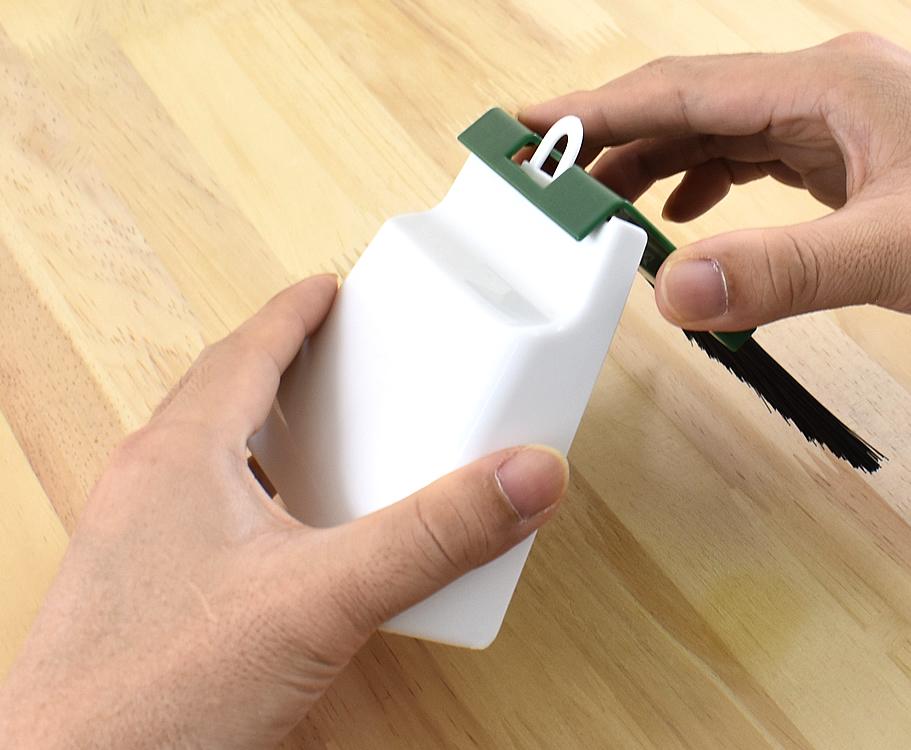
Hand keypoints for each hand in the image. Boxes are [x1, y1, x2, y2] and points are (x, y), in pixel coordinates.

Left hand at [0, 276, 568, 749]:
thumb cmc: (156, 698)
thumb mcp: (324, 600)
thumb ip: (432, 536)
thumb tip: (520, 477)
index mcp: (180, 457)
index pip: (244, 352)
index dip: (295, 313)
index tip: (330, 289)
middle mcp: (145, 488)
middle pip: (220, 397)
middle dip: (283, 369)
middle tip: (341, 364)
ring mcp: (132, 544)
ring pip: (206, 460)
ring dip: (266, 439)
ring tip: (324, 450)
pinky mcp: (139, 595)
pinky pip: (200, 518)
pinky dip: (252, 505)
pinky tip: (288, 549)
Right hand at [521, 34, 910, 388]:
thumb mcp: (899, 254)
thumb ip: (782, 272)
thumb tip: (672, 292)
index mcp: (831, 83)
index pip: (684, 89)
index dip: (597, 110)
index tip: (528, 130)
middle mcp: (832, 87)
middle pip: (693, 103)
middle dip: (614, 139)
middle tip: (547, 180)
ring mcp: (849, 121)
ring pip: (726, 131)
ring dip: (660, 163)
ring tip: (601, 204)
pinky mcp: (864, 158)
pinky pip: (764, 159)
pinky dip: (715, 183)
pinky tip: (692, 213)